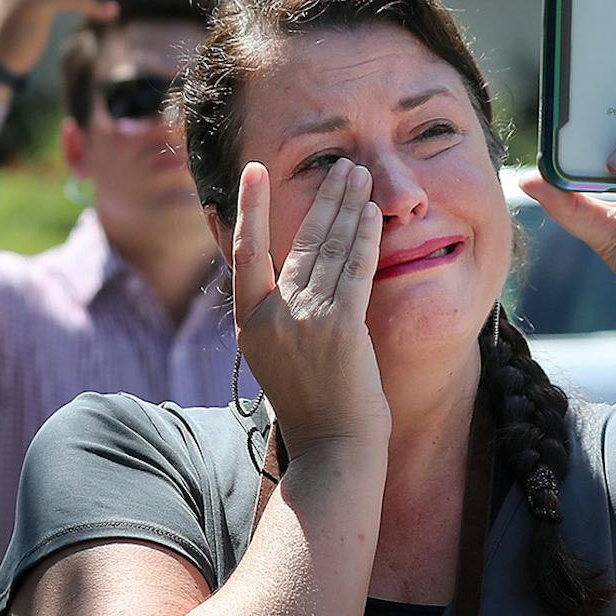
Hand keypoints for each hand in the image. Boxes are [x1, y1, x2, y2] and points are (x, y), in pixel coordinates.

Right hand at [229, 158, 388, 448]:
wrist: (334, 451)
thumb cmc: (313, 408)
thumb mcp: (277, 358)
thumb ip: (277, 316)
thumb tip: (285, 276)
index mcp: (251, 324)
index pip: (244, 251)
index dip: (249, 208)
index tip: (253, 171)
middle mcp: (272, 317)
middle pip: (298, 241)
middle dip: (323, 198)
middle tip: (341, 165)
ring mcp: (304, 321)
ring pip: (327, 248)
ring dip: (347, 206)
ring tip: (359, 175)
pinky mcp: (340, 328)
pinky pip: (354, 270)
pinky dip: (364, 237)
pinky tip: (371, 212)